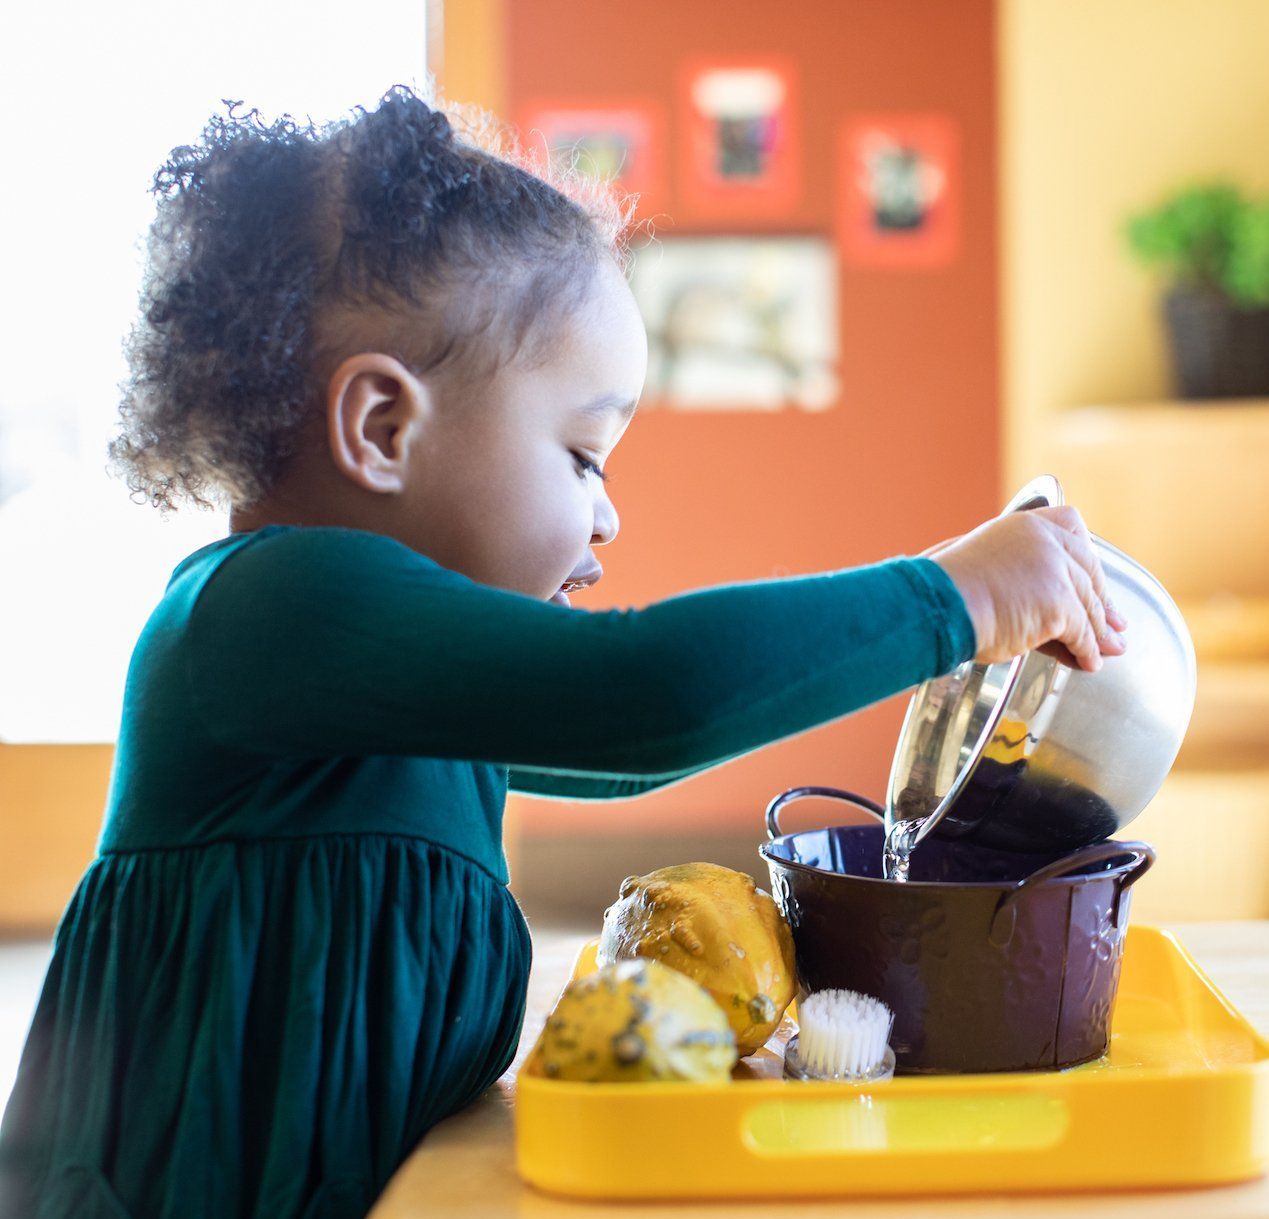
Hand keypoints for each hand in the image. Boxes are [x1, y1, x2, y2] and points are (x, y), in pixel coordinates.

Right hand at [927, 506, 1127, 671]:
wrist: (937, 606)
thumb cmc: (941, 592)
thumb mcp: (980, 570)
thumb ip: (1009, 576)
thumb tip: (1027, 607)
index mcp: (1023, 526)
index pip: (1070, 525)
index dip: (1085, 553)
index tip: (1092, 574)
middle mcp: (1045, 541)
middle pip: (1087, 570)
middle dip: (1102, 600)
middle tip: (1113, 622)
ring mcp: (1055, 571)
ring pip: (1088, 606)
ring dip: (1099, 633)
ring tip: (1107, 651)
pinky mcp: (1059, 604)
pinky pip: (1081, 634)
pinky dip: (1086, 652)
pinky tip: (1087, 663)